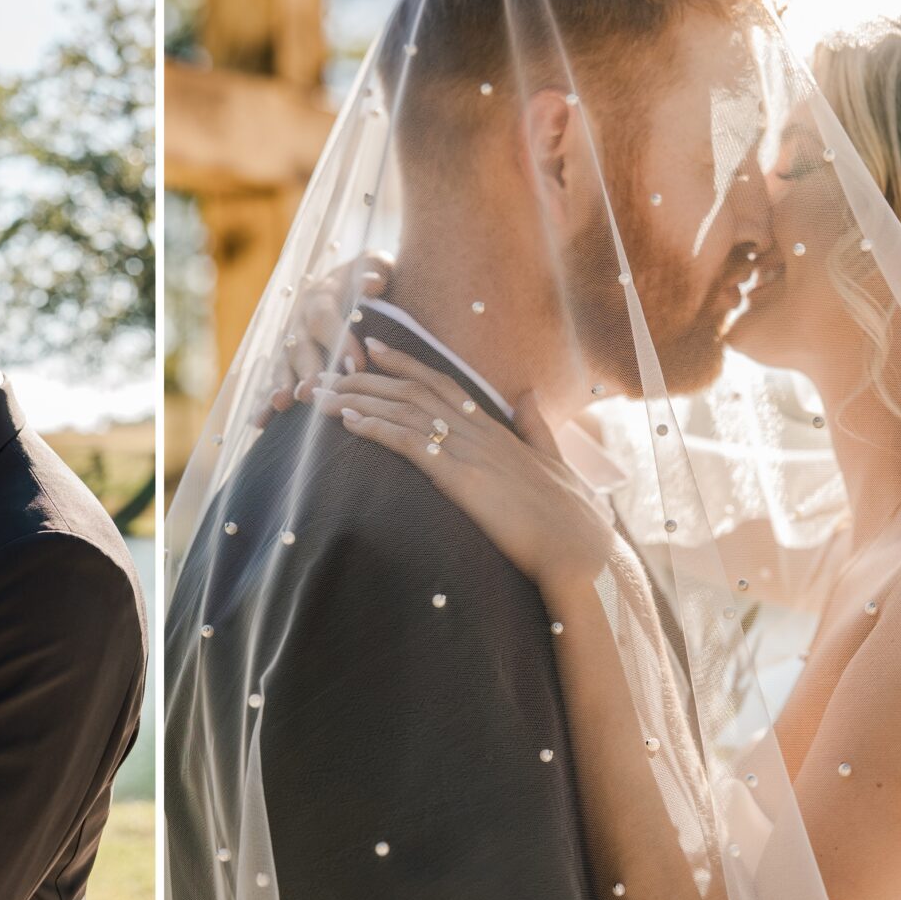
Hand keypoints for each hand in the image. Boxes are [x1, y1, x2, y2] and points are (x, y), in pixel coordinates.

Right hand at [246, 252, 394, 427]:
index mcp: (320, 295)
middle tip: (314, 391)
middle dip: (306, 369)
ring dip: (282, 384)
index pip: (325, 318)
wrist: (354, 282)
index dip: (338, 341)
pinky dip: (267, 403)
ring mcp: (290, 341)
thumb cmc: (371, 277)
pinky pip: (275, 382)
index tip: (357, 366)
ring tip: (284, 404)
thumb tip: (372, 283)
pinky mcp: (287, 361)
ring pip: (283, 364)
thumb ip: (375, 270)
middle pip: (299, 345)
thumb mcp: (375, 265)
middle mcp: (299, 319)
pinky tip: (260, 423)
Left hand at [317, 340, 614, 590]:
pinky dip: (376, 428)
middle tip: (329, 368)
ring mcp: (469, 452)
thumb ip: (535, 427)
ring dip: (359, 398)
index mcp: (497, 429)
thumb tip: (527, 395)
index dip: (406, 363)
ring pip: (405, 410)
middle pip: (414, 389)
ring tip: (324, 393)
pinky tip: (348, 422)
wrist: (576, 550)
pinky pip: (410, 443)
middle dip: (368, 377)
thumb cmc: (569, 518)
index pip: (443, 383)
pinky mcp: (461, 479)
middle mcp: (478, 431)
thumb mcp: (554, 462)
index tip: (374, 348)